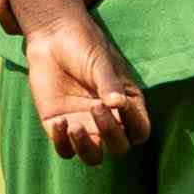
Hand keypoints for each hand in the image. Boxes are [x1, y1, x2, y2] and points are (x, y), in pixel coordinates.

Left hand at [21, 11, 149, 158]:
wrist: (52, 36)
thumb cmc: (84, 45)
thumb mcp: (100, 61)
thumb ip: (109, 83)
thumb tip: (118, 104)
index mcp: (126, 104)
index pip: (140, 131)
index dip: (134, 125)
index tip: (118, 101)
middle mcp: (108, 119)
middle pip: (119, 148)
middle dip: (110, 133)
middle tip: (95, 106)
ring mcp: (84, 125)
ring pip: (93, 157)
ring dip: (86, 149)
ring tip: (75, 126)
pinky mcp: (59, 125)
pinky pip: (64, 150)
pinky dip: (62, 143)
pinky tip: (59, 121)